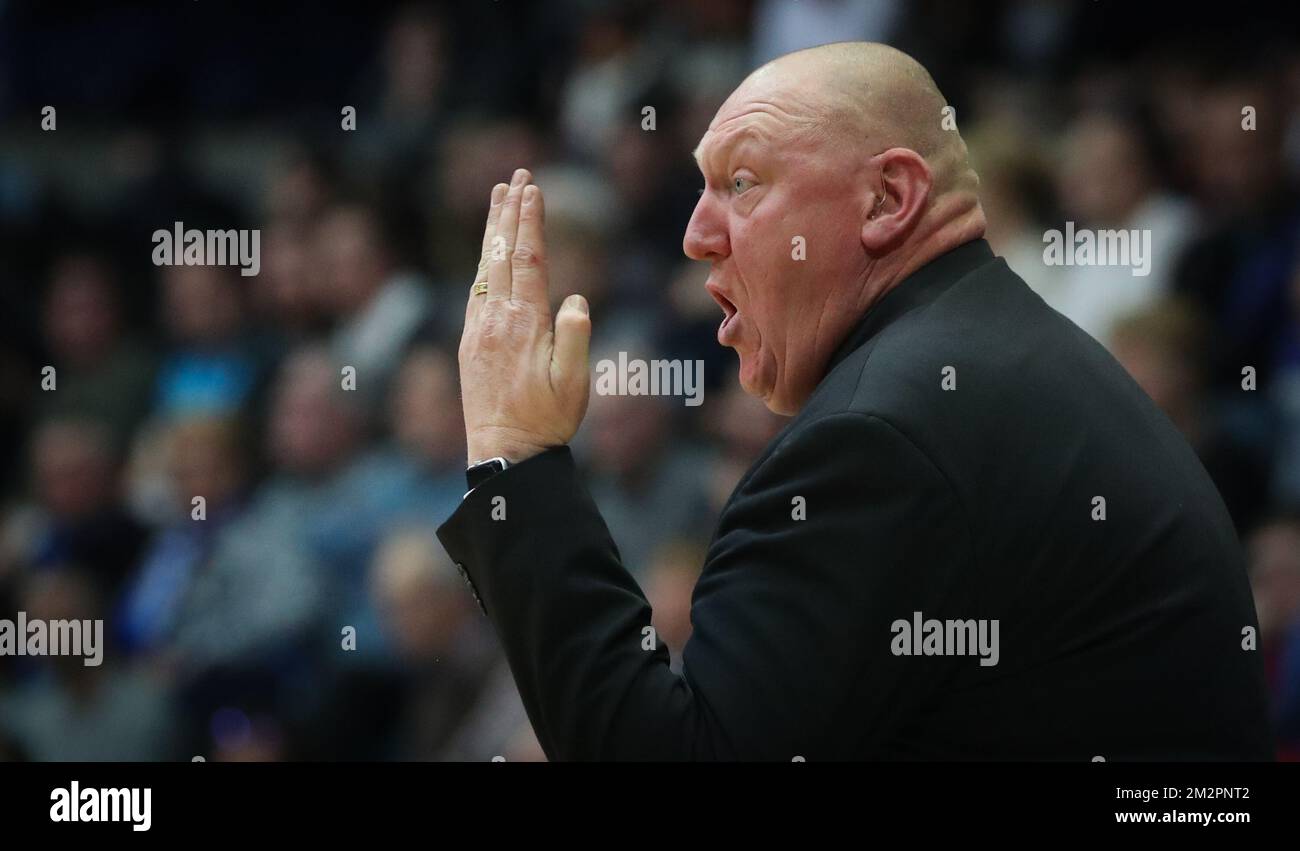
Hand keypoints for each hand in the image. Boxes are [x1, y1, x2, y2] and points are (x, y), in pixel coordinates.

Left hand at [458, 168, 591, 464]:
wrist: (504, 455)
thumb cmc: (547, 421)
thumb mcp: (573, 383)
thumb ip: (573, 338)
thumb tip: (574, 299)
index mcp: (525, 324)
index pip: (529, 260)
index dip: (530, 222)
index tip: (532, 189)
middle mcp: (496, 320)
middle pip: (503, 254)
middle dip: (510, 212)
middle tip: (515, 176)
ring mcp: (478, 330)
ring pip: (485, 268)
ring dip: (493, 231)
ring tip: (497, 198)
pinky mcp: (469, 344)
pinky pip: (475, 291)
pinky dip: (483, 263)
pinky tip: (488, 254)